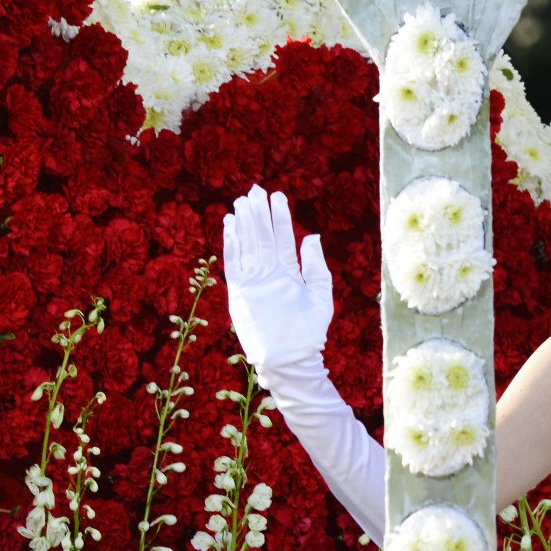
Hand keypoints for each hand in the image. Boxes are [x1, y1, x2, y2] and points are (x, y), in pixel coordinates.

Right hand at [222, 185, 333, 369]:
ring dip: (246, 223)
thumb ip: (316, 267)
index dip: (280, 218)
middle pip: (262, 238)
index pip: (282, 239)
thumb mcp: (320, 297)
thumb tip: (312, 237)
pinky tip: (231, 225)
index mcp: (288, 273)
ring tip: (243, 202)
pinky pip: (233, 264)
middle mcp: (269, 274)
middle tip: (255, 190)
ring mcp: (254, 282)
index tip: (277, 197)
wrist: (291, 359)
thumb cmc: (309, 333)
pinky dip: (231, 245)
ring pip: (248, 246)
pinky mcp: (240, 293)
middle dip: (259, 214)